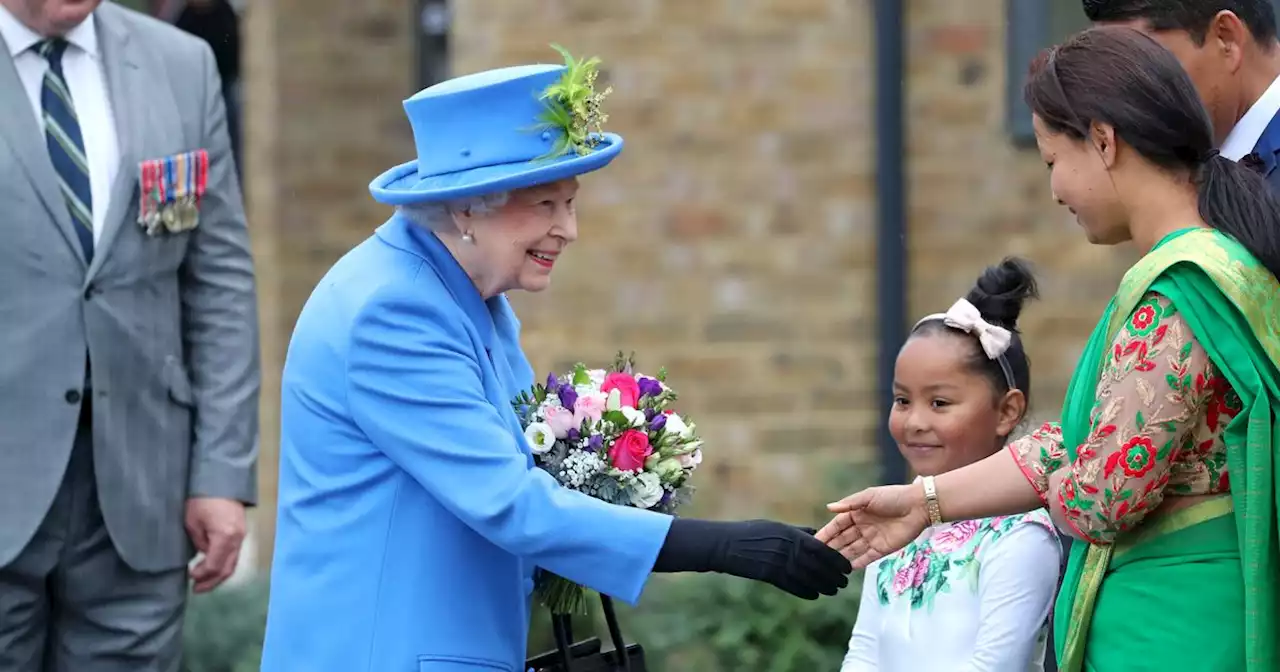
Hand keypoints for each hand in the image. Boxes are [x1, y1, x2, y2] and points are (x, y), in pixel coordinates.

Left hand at [184, 497, 246, 592]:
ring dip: (218, 575)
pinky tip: (213, 565)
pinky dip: (224, 564)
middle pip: (227, 569)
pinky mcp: (242, 531)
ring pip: (233, 563)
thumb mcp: (192, 523)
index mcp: (225, 537)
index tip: (190, 577)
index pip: (214, 565)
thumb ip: (199, 542)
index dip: (201, 575)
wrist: (221, 479)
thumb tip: (203, 553)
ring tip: (204, 581)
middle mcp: (237, 539)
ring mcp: (242, 535)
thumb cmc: (202, 499)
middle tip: (196, 589)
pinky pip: (234, 554)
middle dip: (212, 582)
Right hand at [718, 520, 852, 599]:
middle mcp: (787, 548)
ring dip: (823, 586)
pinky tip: (815, 595)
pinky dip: (805, 591)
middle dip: (833, 575)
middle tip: (844, 582)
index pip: (820, 548)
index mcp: (790, 534)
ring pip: (807, 578)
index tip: (846, 566)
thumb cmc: (750, 532)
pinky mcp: (768, 575)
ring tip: (833, 591)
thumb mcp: (775, 526)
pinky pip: (792, 586)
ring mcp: (777, 562)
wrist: (726, 544)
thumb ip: (797, 531)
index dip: (835, 559)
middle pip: (817, 565)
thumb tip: (816, 534)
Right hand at [815, 484, 928, 569]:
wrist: (919, 506)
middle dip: (831, 548)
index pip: (837, 525)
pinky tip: (846, 569)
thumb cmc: (893, 496)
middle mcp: (862, 527)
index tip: (814, 542)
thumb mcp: (869, 496)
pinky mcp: (882, 549)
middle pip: (843, 539)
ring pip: (852, 550)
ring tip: (828, 565)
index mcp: (856, 513)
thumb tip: (829, 507)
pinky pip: (867, 558)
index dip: (826, 533)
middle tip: (816, 558)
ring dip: (841, 557)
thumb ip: (849, 504)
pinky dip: (857, 563)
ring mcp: (872, 539)